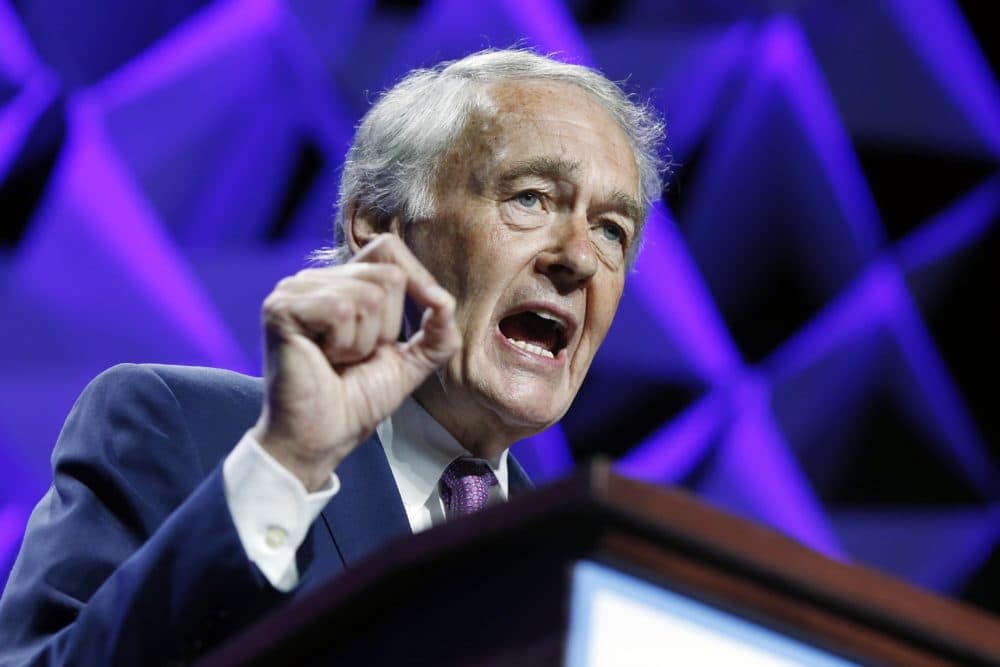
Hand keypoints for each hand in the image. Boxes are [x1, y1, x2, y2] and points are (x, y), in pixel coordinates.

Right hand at [249, 235, 459, 490]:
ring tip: (337, 360)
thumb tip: (445, 302)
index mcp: (342, 284)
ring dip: (364, 342)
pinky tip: (323, 359)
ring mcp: (295, 290)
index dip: (417, 278)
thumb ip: (436, 333)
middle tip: (356, 356)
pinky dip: (344, 344)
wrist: (322, 437)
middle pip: (388, 275)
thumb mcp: (409, 363)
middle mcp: (315, 279)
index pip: (388, 249)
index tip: (430, 312)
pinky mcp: (281, 307)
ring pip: (369, 295)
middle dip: (388, 328)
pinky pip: (341, 309)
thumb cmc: (356, 401)